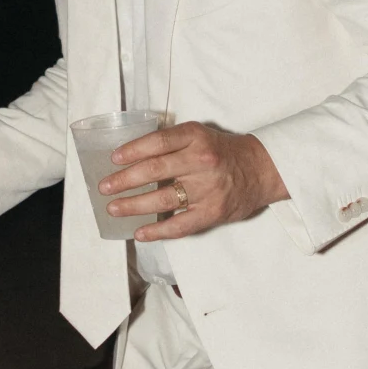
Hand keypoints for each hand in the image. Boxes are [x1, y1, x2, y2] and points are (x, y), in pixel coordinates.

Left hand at [99, 122, 286, 239]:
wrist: (262, 170)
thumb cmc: (224, 152)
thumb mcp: (201, 136)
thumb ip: (173, 143)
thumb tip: (132, 155)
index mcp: (196, 137)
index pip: (158, 142)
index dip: (132, 150)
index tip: (113, 159)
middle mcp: (201, 161)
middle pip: (154, 170)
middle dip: (124, 180)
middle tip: (105, 187)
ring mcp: (207, 189)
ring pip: (163, 199)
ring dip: (134, 205)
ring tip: (114, 208)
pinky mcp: (212, 212)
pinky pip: (180, 225)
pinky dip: (158, 231)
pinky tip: (140, 232)